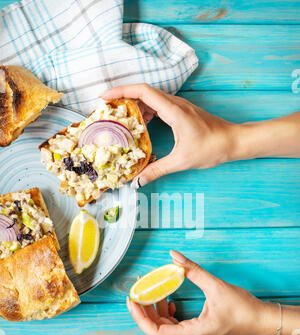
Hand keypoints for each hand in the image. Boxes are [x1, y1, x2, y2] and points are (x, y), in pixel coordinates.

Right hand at [101, 84, 237, 185]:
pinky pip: (158, 105)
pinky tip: (141, 125)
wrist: (234, 141)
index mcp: (174, 111)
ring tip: (120, 118)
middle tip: (107, 110)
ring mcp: (179, 106)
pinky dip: (145, 111)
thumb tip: (138, 181)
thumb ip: (157, 170)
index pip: (143, 92)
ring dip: (134, 104)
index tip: (104, 97)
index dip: (121, 91)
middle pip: (143, 92)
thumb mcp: (182, 161)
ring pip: (151, 98)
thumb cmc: (212, 148)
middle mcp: (175, 103)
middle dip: (122, 98)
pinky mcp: (182, 111)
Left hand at [126, 250, 278, 334]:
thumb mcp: (216, 286)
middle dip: (145, 309)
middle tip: (139, 289)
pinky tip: (169, 299)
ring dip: (156, 309)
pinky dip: (167, 312)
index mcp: (193, 333)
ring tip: (154, 290)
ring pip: (165, 327)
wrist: (260, 322)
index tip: (132, 300)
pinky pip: (174, 325)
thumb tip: (174, 256)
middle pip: (157, 329)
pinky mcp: (196, 333)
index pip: (156, 333)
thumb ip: (193, 270)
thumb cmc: (243, 309)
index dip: (140, 317)